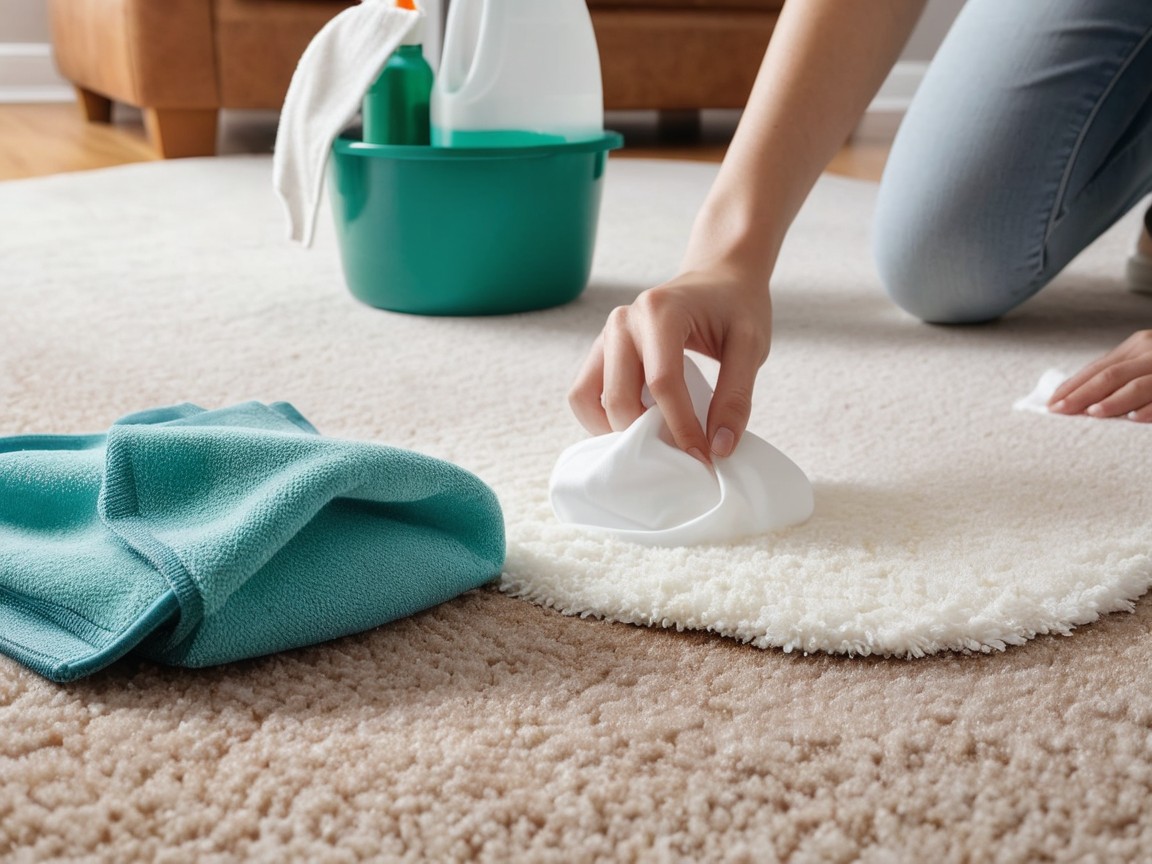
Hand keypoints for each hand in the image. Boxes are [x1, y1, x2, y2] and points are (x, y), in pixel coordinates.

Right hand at [568, 267, 771, 461]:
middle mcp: (623, 321)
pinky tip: (637, 426)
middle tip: (681, 456)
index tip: (704, 458)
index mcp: (659, 312)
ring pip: (588, 398)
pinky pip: (584, 393)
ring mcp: (606, 335)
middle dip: (647, 436)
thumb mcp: (751, 346)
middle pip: (619, 396)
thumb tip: (719, 447)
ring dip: (616, 430)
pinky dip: (602, 418)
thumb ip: (736, 396)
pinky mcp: (601, 350)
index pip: (663, 383)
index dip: (682, 428)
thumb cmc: (736, 307)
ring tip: (655, 442)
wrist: (718, 278)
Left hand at [1048, 330, 1151, 420]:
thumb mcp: (1143, 360)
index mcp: (1136, 347)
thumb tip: (1078, 397)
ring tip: (1091, 413)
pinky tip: (1134, 418)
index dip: (1072, 386)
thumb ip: (1118, 374)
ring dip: (1112, 401)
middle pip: (1110, 376)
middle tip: (1060, 410)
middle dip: (1082, 395)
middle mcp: (1149, 354)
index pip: (1097, 369)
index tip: (1051, 403)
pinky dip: (1148, 409)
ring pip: (1136, 386)